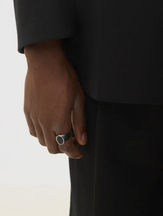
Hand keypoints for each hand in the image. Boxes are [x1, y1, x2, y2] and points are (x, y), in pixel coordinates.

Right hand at [23, 40, 86, 158]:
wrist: (45, 63)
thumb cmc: (65, 77)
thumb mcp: (79, 98)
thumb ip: (80, 122)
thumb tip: (82, 140)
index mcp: (59, 121)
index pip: (65, 146)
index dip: (73, 152)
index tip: (79, 152)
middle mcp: (44, 122)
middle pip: (52, 148)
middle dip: (63, 149)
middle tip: (72, 143)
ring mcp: (34, 118)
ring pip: (41, 141)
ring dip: (52, 142)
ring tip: (61, 134)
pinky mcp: (27, 112)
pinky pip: (33, 131)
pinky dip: (41, 134)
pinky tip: (49, 126)